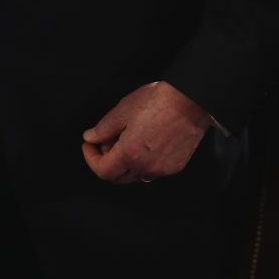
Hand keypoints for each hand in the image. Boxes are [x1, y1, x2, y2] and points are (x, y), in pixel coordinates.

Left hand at [81, 81, 210, 183]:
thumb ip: (104, 128)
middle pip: (118, 177)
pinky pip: (152, 171)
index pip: (103, 171)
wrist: (190, 101)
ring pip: (135, 175)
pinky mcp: (176, 166)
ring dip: (124, 163)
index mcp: (130, 154)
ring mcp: (163, 170)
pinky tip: (142, 143)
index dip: (90, 159)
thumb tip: (90, 137)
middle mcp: (147, 168)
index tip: (88, 145)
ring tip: (123, 140)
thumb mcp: (123, 110)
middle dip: (105, 162)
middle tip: (104, 142)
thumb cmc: (157, 102)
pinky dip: (141, 162)